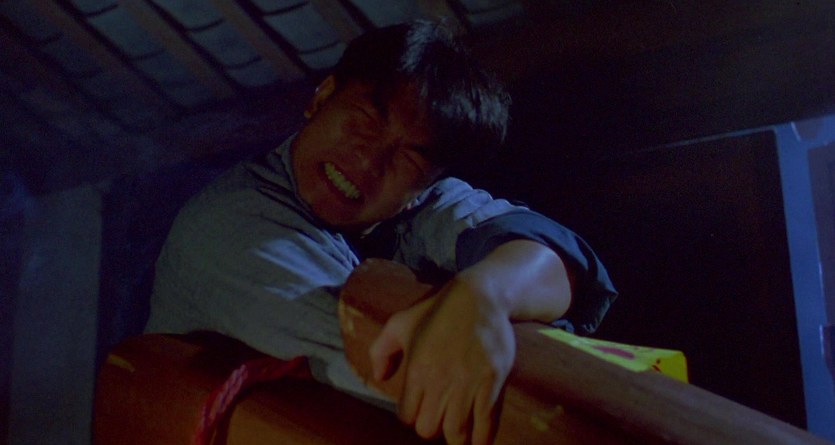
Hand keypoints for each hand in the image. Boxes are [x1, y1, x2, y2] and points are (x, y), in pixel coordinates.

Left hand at [370, 275, 515, 444]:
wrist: (480, 297)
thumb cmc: (438, 310)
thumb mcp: (399, 322)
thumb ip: (381, 350)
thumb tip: (380, 377)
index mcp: (416, 370)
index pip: (407, 416)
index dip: (412, 416)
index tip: (420, 409)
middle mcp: (440, 380)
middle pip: (429, 428)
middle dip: (433, 427)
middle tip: (440, 418)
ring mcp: (468, 383)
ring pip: (457, 431)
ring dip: (457, 436)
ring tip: (459, 432)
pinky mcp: (492, 382)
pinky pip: (486, 422)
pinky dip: (482, 437)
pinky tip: (479, 440)